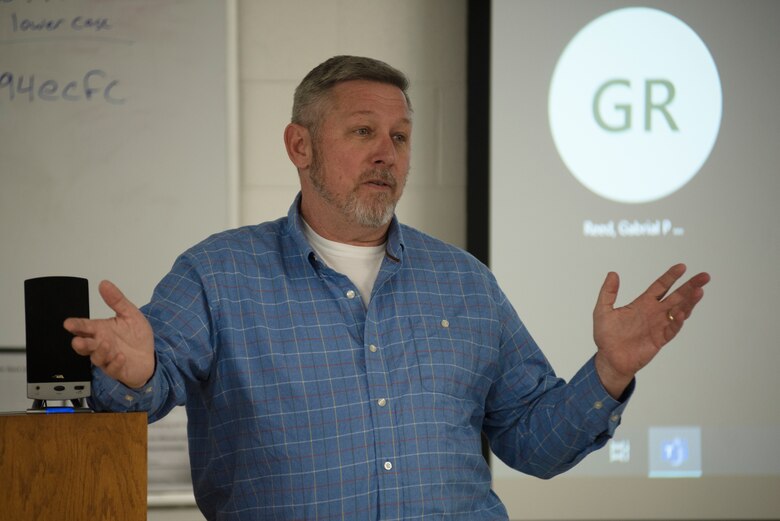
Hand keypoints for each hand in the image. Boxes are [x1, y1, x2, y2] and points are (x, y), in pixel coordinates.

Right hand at [64, 280, 154, 388]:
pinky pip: (113, 368)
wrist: (149, 356)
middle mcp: (102, 345)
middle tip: (78, 340)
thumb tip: (105, 284)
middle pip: (85, 346)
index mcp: (101, 330)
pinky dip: (115, 363)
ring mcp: (108, 358)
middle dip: (81, 343)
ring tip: (106, 343)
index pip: (85, 327)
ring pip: (97, 358)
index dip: (76, 325)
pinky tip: (120, 356)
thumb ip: (117, 300)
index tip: (69, 323)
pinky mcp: (118, 369)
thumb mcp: (130, 314)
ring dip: (100, 351)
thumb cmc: (136, 337)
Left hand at [592, 264, 709, 397]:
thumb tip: (612, 273)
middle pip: (676, 296)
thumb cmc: (606, 336)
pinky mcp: (660, 339)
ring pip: (679, 311)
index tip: (682, 267)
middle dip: (690, 286)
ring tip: (699, 291)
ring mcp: (659, 325)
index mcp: (643, 303)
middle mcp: (654, 312)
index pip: (661, 286)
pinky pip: (672, 328)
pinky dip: (678, 321)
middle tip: (704, 276)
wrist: (609, 359)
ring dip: (689, 302)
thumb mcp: (603, 310)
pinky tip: (683, 312)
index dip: (671, 277)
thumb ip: (608, 292)